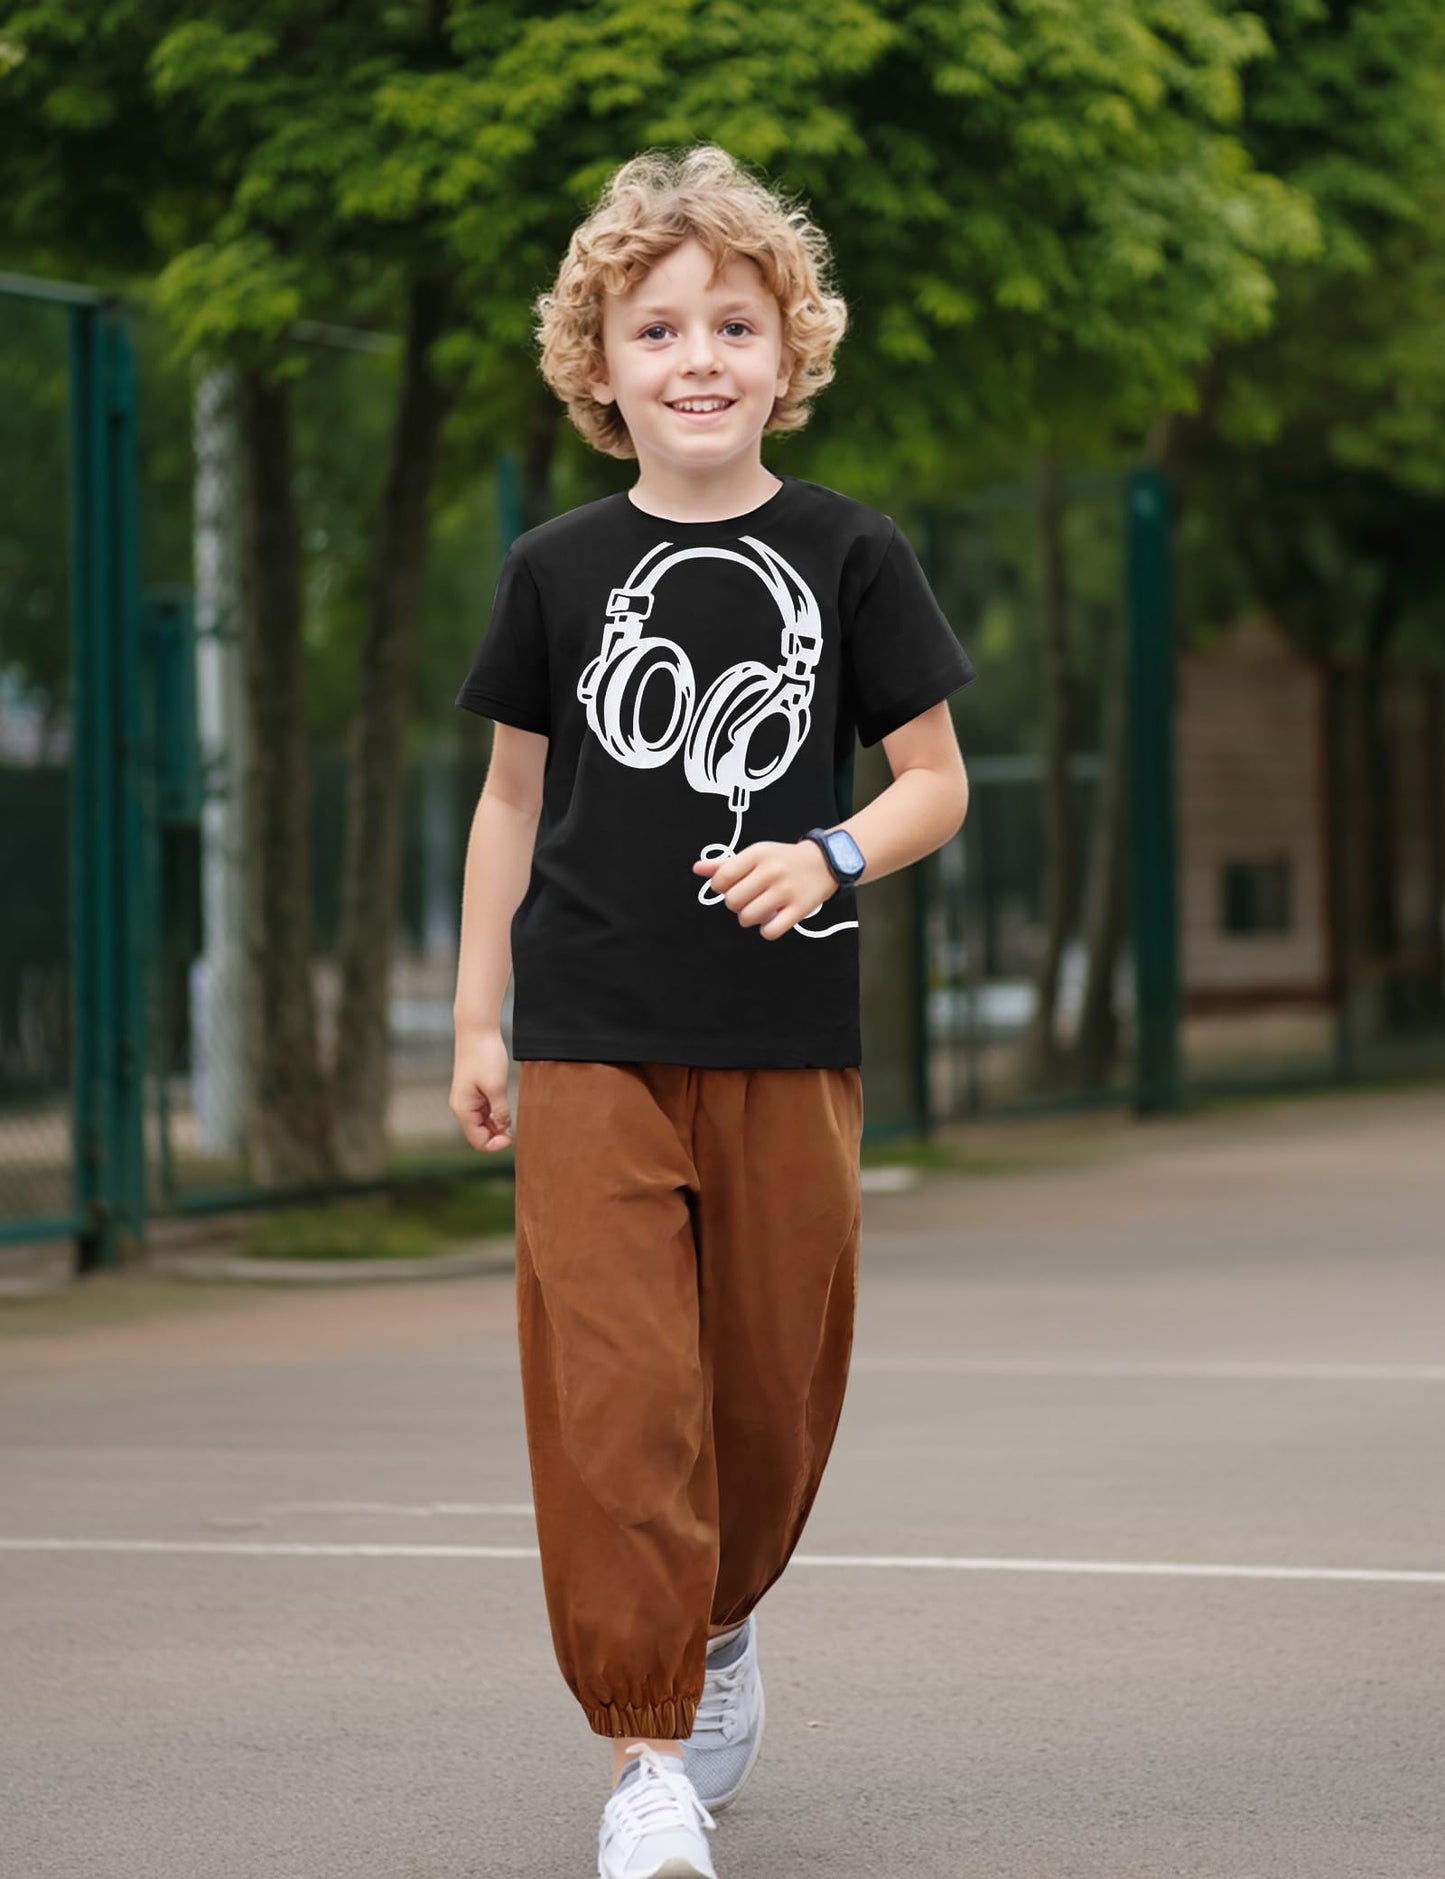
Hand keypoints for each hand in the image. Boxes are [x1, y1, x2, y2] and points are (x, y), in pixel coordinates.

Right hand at [449, 1024, 514, 1150]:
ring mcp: (467, 1099)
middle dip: (497, 1136)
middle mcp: (461, 1107)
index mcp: (463, 1109)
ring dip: (497, 1126)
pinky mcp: (473, 1091)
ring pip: (482, 1124)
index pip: (478, 1141)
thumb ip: (500, 1111)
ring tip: (512, 1119)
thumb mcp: (497, 1087)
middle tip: (516, 1130)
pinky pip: (484, 1112)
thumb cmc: (485, 1056)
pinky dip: (495, 1115)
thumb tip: (504, 1130)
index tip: (513, 1137)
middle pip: (479, 1135)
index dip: (496, 1144)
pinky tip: (506, 1109)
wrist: (477, 1031)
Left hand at [692, 839, 836, 940]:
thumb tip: (698, 869)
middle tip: (747, 899)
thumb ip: (725, 863)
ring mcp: (786, 891)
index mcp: (757, 855)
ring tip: (758, 909)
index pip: (723, 878)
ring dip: (749, 918)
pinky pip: (771, 931)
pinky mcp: (799, 909)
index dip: (719, 888)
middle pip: (733, 901)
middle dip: (735, 904)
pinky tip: (771, 920)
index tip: (729, 888)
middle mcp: (771, 871)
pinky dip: (767, 930)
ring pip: (748, 917)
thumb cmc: (783, 860)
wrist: (824, 862)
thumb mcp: (755, 854)